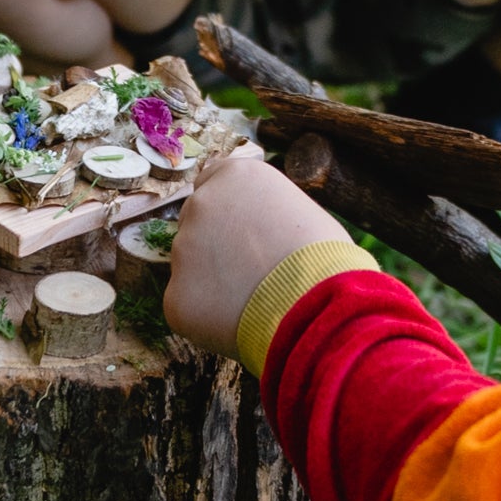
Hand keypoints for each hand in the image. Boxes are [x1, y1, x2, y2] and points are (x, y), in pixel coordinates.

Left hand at [165, 151, 340, 356]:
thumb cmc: (325, 259)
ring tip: (254, 301)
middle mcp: (201, 204)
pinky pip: (188, 305)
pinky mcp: (175, 296)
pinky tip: (240, 323)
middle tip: (248, 272)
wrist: (317, 307)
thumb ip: (264, 213)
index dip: (227, 212)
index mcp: (235, 177)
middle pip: (196, 224)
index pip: (212, 183)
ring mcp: (182, 250)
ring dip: (212, 282)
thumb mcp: (300, 212)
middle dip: (215, 245)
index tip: (243, 234)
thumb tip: (258, 232)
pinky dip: (207, 316)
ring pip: (191, 267)